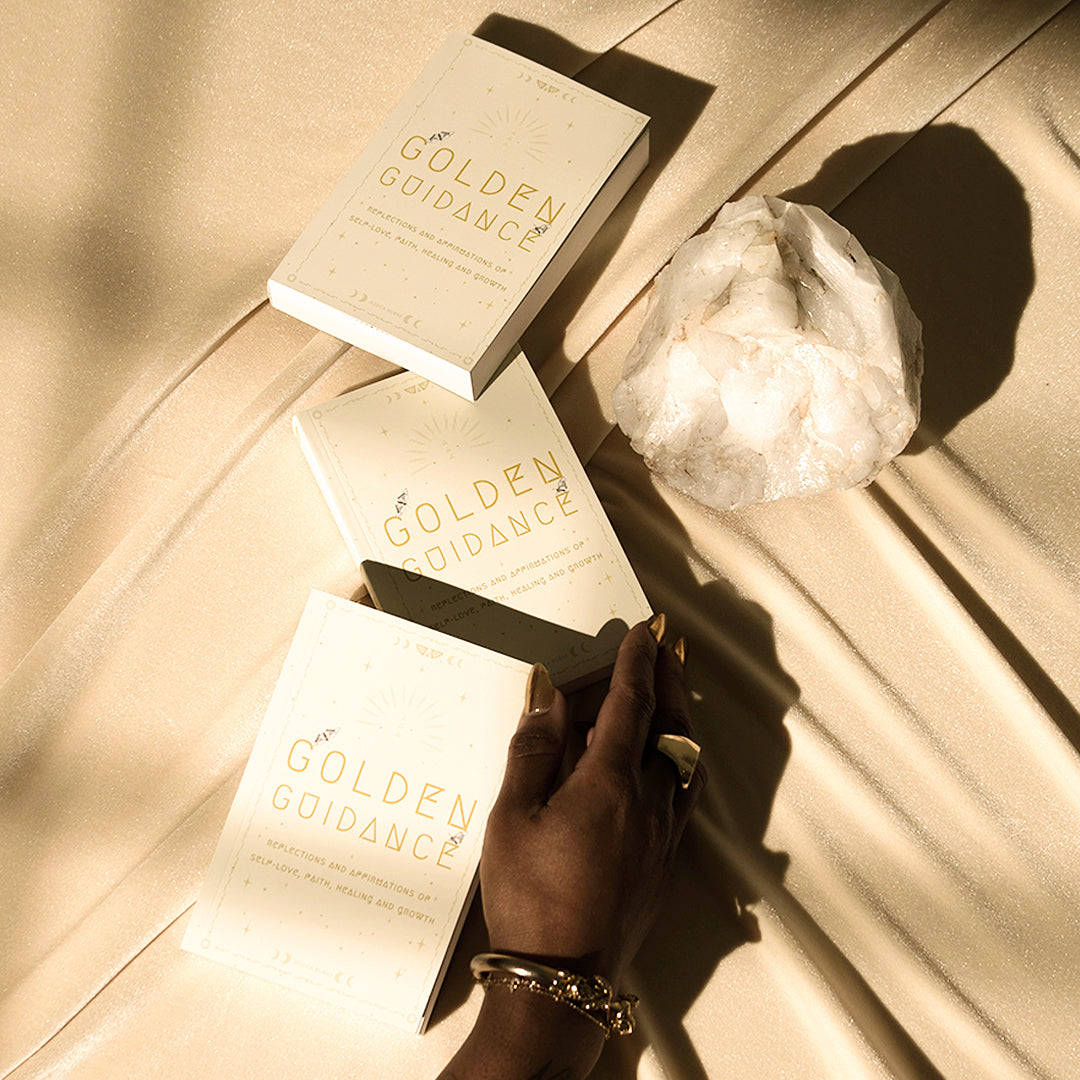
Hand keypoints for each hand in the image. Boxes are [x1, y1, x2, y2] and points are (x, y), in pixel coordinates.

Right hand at [480, 616, 703, 983]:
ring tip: (670, 692)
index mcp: (609, 784)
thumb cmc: (528, 896)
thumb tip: (549, 697)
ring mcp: (664, 833)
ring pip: (686, 758)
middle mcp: (649, 802)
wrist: (561, 978)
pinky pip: (686, 791)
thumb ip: (533, 752)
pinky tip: (668, 759)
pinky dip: (682, 757)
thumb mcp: (511, 818)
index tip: (643, 631)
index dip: (636, 664)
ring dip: (681, 716)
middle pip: (672, 725)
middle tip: (665, 646)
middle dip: (670, 679)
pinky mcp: (667, 860)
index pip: (631, 705)